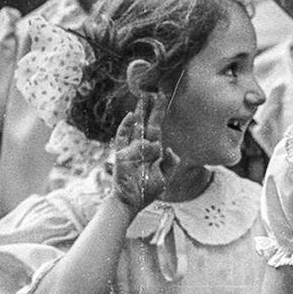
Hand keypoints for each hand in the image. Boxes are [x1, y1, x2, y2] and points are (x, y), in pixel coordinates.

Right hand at [110, 94, 178, 210]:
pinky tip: (131, 115)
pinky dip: (126, 126)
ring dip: (140, 112)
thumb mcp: (165, 177)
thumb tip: (170, 148)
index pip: (157, 128)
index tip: (162, 98)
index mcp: (153, 151)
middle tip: (154, 92)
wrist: (131, 202)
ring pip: (136, 127)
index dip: (159, 114)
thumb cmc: (147, 191)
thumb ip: (171, 163)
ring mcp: (131, 149)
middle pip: (147, 123)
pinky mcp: (121, 154)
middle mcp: (142, 147)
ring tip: (142, 97)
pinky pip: (123, 137)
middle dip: (151, 108)